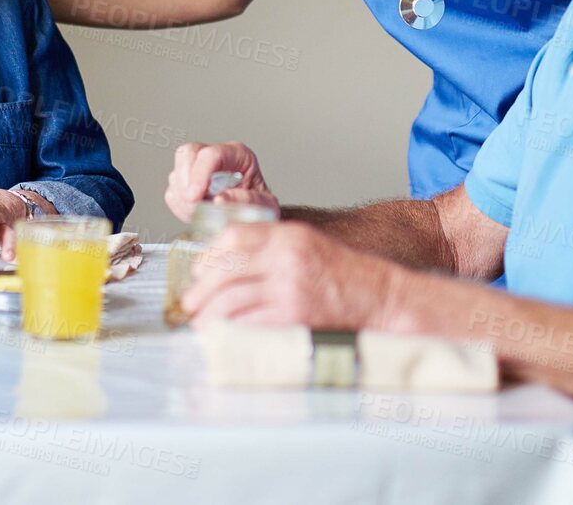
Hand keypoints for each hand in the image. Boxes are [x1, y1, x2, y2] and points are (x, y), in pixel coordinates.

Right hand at [164, 141, 278, 222]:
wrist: (255, 221)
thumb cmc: (261, 208)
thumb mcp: (264, 205)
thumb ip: (246, 201)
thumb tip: (219, 200)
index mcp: (237, 155)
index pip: (212, 154)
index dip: (200, 173)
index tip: (196, 195)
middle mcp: (215, 158)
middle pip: (187, 154)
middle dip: (185, 181)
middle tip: (193, 203)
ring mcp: (198, 171)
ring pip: (176, 175)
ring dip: (184, 199)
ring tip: (203, 213)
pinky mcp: (186, 187)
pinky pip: (172, 194)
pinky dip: (180, 208)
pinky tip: (197, 215)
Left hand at [181, 222, 409, 330]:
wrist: (381, 297)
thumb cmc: (345, 273)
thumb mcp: (307, 244)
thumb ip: (271, 248)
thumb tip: (227, 262)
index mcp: (288, 236)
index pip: (234, 236)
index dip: (210, 255)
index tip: (200, 270)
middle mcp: (286, 259)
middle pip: (226, 270)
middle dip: (202, 290)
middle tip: (190, 303)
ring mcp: (290, 289)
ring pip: (233, 300)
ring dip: (210, 315)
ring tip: (201, 324)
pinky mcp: (295, 318)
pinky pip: (251, 324)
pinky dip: (232, 331)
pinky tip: (224, 336)